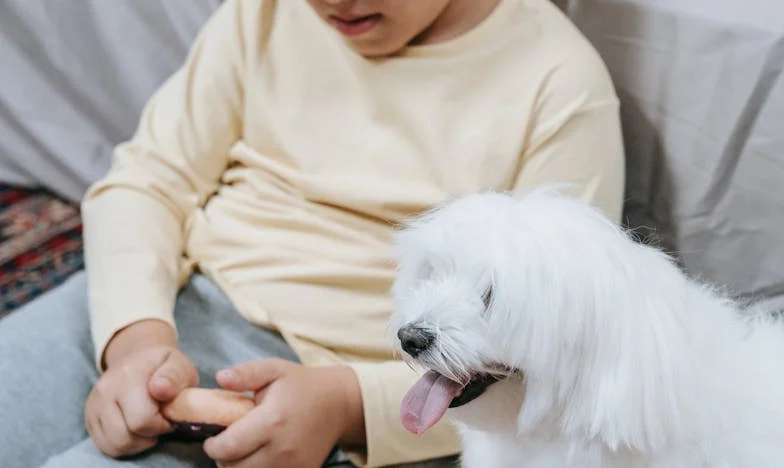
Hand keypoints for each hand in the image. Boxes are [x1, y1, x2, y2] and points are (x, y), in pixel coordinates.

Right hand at [85, 321, 198, 457]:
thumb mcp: (178, 365)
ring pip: (115, 445)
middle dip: (149, 435)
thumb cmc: (163, 367)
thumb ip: (174, 376)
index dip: (162, 424)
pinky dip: (125, 445)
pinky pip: (106, 446)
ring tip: (148, 426)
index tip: (169, 415)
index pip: (142, 419)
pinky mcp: (89, 419)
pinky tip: (136, 431)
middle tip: (160, 422)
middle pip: (126, 436)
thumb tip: (161, 389)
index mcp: (129, 374)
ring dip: (137, 443)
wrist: (137, 359)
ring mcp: (94, 405)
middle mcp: (105, 389)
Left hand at [203, 358, 365, 467]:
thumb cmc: (303, 385)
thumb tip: (220, 377)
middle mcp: (282, 448)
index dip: (212, 446)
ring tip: (243, 450)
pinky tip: (261, 455)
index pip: (228, 447)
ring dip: (241, 467)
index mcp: (272, 420)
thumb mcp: (274, 370)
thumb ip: (246, 373)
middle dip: (224, 459)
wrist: (339, 403)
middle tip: (227, 444)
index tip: (212, 438)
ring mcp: (294, 465)